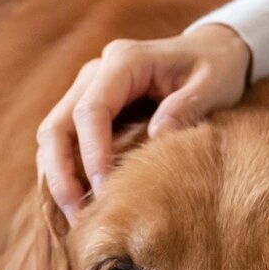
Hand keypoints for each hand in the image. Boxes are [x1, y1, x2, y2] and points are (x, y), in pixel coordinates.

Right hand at [37, 24, 252, 221]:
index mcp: (124, 61)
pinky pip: (64, 142)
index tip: (104, 190)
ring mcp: (88, 89)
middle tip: (78, 216)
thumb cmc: (215, 67)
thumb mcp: (213, 84)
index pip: (92, 110)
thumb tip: (156, 137)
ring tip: (75, 219)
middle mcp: (96, 73)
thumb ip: (186, 106)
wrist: (212, 50)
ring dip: (57, 178)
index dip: (92, 153)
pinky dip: (64, 173)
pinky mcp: (89, 108)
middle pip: (58, 125)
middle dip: (62, 174)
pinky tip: (77, 204)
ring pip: (53, 135)